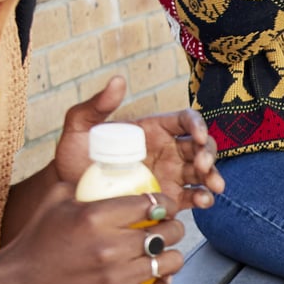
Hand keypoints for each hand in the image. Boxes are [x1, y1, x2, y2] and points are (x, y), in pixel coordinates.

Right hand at [0, 182, 188, 283]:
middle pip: (169, 232)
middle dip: (172, 228)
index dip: (167, 204)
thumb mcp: (57, 201)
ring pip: (172, 262)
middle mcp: (111, 246)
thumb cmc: (37, 241)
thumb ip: (86, 185)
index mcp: (97, 216)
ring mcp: (118, 277)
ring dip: (171, 258)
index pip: (153, 204)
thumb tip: (109, 173)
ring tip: (162, 257)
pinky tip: (155, 283)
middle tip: (166, 230)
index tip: (165, 208)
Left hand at [53, 75, 224, 210]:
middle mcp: (167, 150)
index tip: (197, 136)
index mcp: (153, 129)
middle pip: (201, 146)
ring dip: (212, 177)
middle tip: (202, 166)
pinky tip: (202, 202)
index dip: (197, 125)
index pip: (185, 120)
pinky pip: (192, 197)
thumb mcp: (79, 128)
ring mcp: (170, 175)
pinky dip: (202, 199)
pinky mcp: (169, 198)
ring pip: (202, 172)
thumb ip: (96, 105)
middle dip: (209, 153)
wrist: (71, 194)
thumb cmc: (74, 158)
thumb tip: (118, 80)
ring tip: (211, 188)